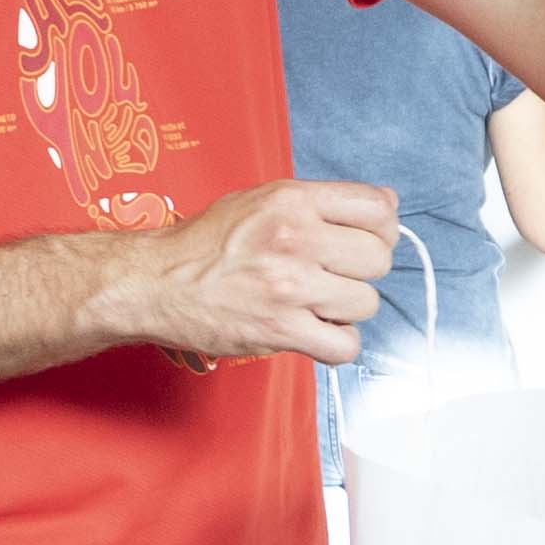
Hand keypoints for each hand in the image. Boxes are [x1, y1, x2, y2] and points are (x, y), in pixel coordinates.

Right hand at [113, 177, 399, 366]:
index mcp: (293, 200)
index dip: (381, 229)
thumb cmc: (205, 244)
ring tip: (315, 305)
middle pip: (378, 259)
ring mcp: (291, 286)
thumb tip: (388, 204)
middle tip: (334, 277)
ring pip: (365, 303)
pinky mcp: (282, 330)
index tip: (365, 242)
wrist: (156, 283)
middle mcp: (296, 238)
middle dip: (361, 272)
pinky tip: (314, 332)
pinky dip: (336, 345)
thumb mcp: (261, 199)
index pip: (377, 208)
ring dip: (346, 310)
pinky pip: (345, 345)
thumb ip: (323, 202)